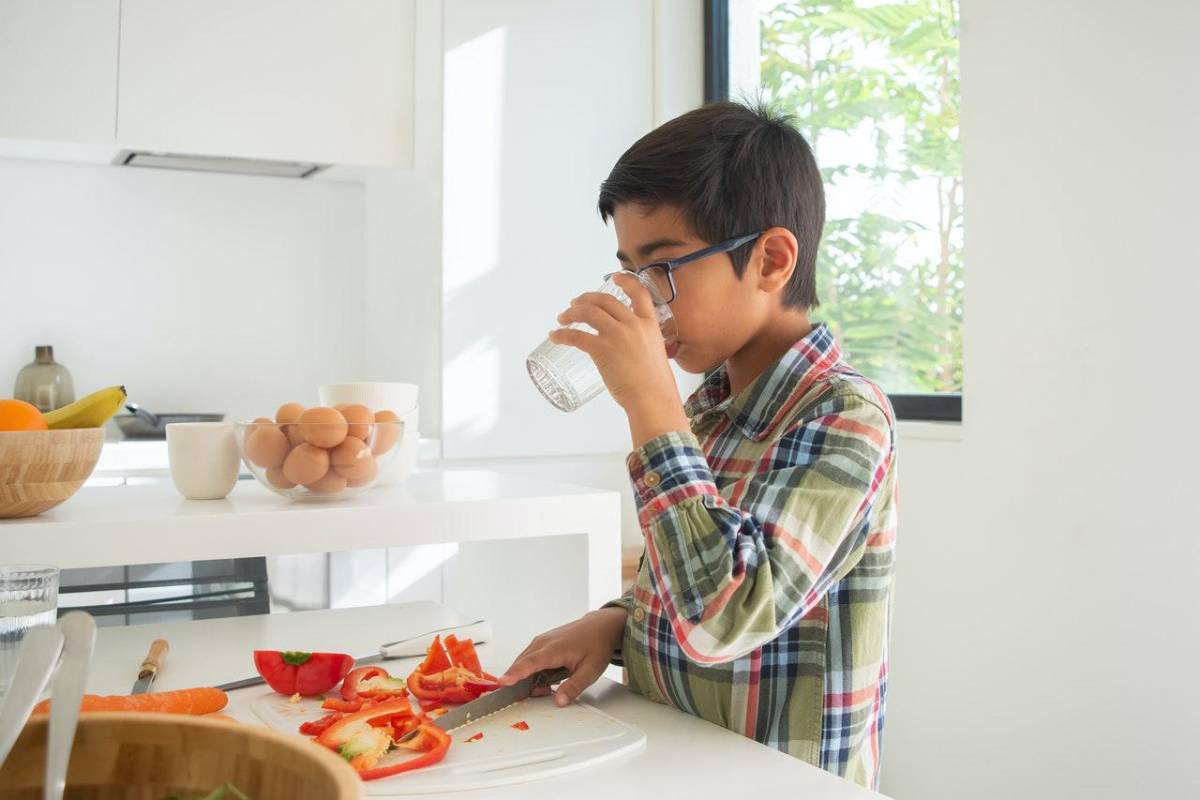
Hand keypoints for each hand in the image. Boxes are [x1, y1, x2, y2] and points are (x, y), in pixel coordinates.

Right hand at [498, 607, 627, 706]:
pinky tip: (549, 677)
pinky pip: (529, 659)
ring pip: (524, 663)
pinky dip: (533, 671)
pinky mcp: (541, 642)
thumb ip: (574, 687)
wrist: (600, 626)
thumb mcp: (591, 670)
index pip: (529, 663)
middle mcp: (542, 643)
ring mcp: (540, 641)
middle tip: (542, 693)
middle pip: (522, 665)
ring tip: (552, 684)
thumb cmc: (596, 645)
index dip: (515, 674)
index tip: (502, 683)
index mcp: (554, 649)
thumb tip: (559, 701)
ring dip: (530, 678)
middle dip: (524, 683)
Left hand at [551, 272, 688, 445]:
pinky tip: (555, 336)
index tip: (614, 277)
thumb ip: (642, 346)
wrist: (653, 399)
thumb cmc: (656, 386)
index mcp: (649, 324)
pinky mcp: (602, 350)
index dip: (626, 281)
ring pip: (588, 312)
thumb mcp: (655, 354)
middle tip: (575, 303)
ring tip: (562, 318)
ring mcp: (617, 335)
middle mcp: (633, 324)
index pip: (639, 293)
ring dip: (571, 313)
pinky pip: (576, 336)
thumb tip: (628, 351)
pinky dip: (562, 334)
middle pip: (605, 300)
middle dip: (586, 298)